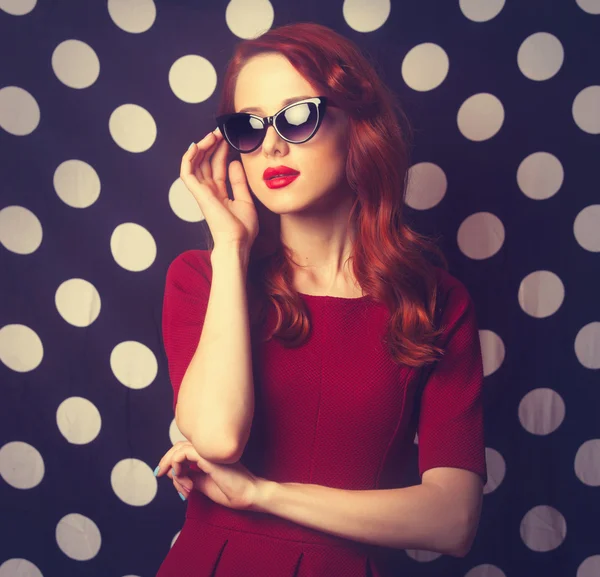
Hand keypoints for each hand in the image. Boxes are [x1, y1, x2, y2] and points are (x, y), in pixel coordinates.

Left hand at [155, 440, 263, 510]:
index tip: (166, 476)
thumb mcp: (202, 485)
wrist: (248, 495)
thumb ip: (190, 477)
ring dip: (171, 464)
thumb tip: (174, 474)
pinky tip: (180, 476)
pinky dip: (177, 463)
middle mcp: (208, 450)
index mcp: (207, 455)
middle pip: (179, 447)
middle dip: (166, 461)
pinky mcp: (208, 456)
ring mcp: (209, 451)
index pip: (184, 451)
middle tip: (159, 474)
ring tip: (176, 480)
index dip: (171, 462)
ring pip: (180, 448)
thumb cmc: (231, 492)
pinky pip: (184, 453)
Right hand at [180, 129, 258, 249]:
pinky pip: (187, 172)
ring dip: (202, 147)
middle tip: (220, 132)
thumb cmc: (243, 229)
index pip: (217, 167)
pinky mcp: (198, 194)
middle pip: (205, 162)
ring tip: (212, 135)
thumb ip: (239, 181)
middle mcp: (208, 192)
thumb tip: (235, 162)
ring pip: (195, 164)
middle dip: (212, 146)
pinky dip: (188, 158)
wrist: (238, 243)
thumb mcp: (245, 199)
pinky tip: (196, 145)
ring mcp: (202, 192)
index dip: (221, 152)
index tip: (228, 139)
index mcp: (219, 194)